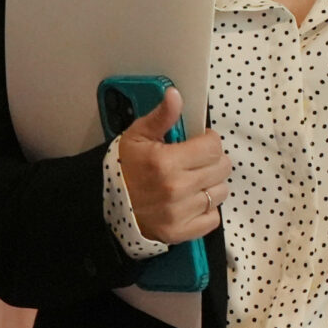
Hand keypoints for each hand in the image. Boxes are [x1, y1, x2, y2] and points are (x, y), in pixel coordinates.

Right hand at [115, 86, 229, 243]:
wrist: (105, 205)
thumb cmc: (124, 168)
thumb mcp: (137, 136)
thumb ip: (161, 116)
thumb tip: (175, 94)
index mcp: (166, 162)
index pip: (214, 146)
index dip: (208, 141)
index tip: (197, 143)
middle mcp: (175, 188)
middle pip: (222, 168)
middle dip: (212, 161)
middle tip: (194, 163)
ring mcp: (179, 213)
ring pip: (220, 192)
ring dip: (211, 186)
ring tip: (192, 182)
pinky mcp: (180, 232)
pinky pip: (213, 218)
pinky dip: (206, 211)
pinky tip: (190, 202)